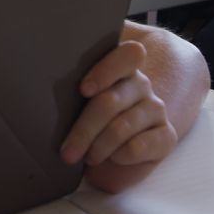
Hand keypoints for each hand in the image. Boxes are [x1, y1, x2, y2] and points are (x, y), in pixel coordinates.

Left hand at [59, 41, 177, 168]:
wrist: (111, 155)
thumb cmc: (88, 123)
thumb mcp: (77, 106)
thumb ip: (73, 95)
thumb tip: (46, 100)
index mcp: (121, 68)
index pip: (127, 55)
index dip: (106, 70)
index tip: (83, 90)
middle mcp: (140, 84)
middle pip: (111, 101)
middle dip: (85, 129)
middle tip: (67, 151)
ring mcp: (155, 109)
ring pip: (123, 126)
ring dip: (99, 146)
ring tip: (86, 158)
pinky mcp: (166, 136)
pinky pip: (140, 146)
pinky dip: (120, 156)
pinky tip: (113, 158)